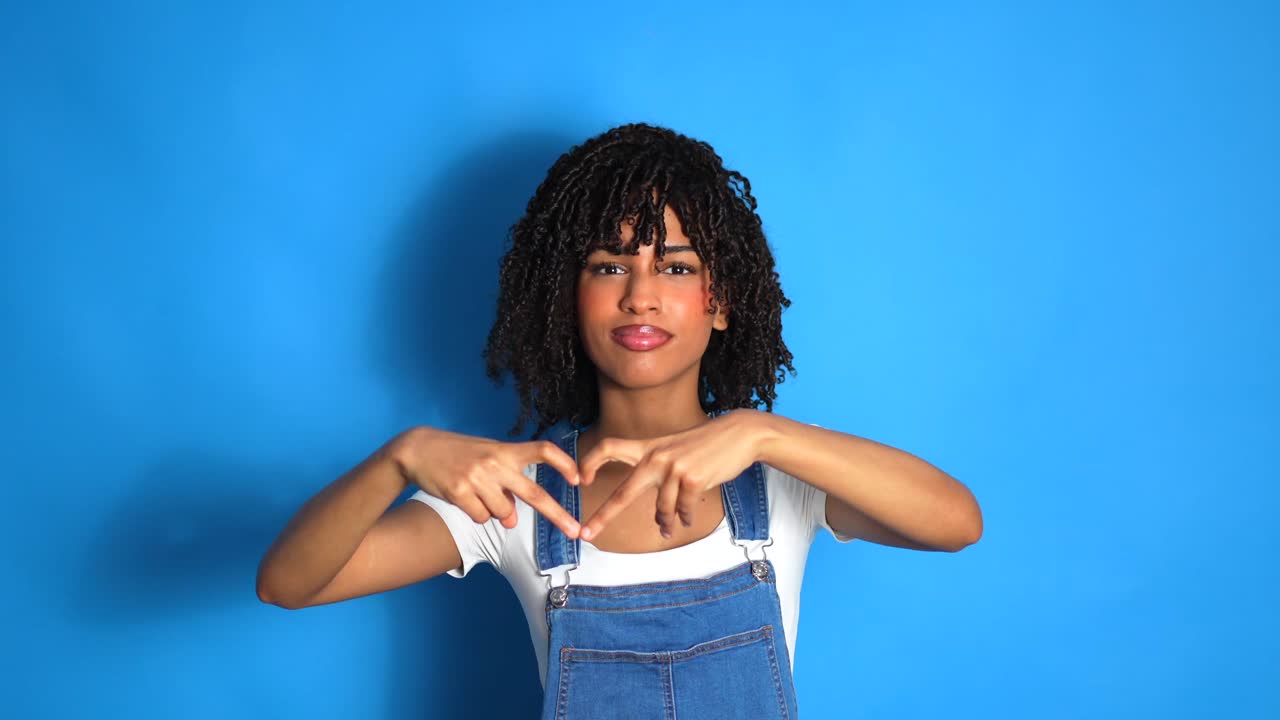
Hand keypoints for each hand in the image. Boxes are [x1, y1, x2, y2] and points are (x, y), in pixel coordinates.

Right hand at [392, 427, 580, 538]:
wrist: (418, 450)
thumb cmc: (460, 454)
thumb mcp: (488, 456)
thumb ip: (506, 484)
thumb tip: (512, 521)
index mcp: (505, 450)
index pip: (543, 450)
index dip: (564, 464)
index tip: (578, 478)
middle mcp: (495, 463)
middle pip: (535, 493)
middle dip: (558, 515)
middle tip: (574, 531)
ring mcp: (477, 479)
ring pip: (504, 514)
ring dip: (499, 514)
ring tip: (481, 496)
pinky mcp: (459, 493)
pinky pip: (482, 518)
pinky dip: (478, 516)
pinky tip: (466, 500)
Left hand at [576, 410, 766, 540]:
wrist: (739, 434)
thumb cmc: (706, 445)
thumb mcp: (675, 449)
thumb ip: (659, 472)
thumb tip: (659, 513)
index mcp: (648, 447)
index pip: (609, 446)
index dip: (590, 461)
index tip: (580, 479)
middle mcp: (656, 457)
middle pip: (623, 491)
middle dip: (603, 516)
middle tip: (586, 534)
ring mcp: (675, 468)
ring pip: (662, 509)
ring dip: (666, 523)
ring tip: (670, 529)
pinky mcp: (694, 479)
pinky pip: (683, 510)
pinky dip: (685, 518)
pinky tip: (687, 520)